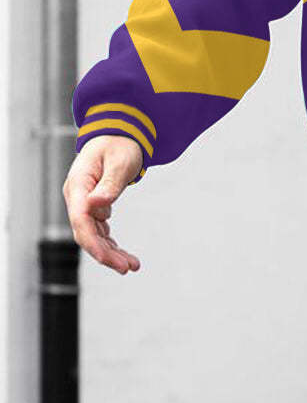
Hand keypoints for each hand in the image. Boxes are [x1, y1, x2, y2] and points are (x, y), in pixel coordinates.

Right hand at [63, 137, 143, 275]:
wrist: (120, 135)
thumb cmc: (119, 144)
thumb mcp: (119, 161)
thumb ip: (109, 183)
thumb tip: (95, 205)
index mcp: (78, 185)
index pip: (81, 221)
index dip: (94, 243)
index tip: (111, 259)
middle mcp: (77, 198)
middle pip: (85, 233)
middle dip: (105, 254)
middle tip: (128, 268)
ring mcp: (84, 204)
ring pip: (93, 236)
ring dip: (110, 253)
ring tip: (132, 266)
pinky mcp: (94, 208)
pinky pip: (100, 231)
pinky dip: (111, 244)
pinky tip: (126, 256)